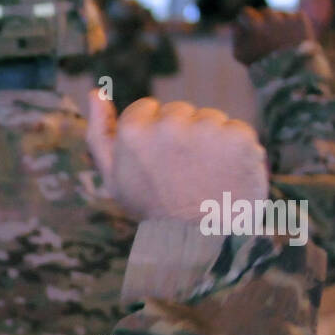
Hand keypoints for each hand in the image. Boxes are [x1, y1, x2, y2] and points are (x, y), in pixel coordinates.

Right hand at [87, 92, 267, 221]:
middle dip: (181, 136)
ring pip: (209, 121)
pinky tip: (227, 177)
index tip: (157, 163)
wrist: (198, 243)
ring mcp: (207, 130)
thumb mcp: (113, 177)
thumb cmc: (152, 209)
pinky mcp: (239, 138)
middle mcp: (169, 125)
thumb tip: (94, 91)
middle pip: (179, 112)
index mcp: (133, 132)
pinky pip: (238, 132)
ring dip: (210, 143)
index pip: (146, 109)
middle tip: (182, 174)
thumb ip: (99, 133)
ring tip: (205, 177)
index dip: (151, 136)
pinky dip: (236, 152)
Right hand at [233, 7, 311, 65]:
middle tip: (267, 35)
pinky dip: (293, 26)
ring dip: (278, 23)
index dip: (245, 20)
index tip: (248, 27)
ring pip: (279, 14)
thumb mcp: (240, 53)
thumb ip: (236, 35)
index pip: (245, 12)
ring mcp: (287, 17)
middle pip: (264, 11)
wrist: (291, 73)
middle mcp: (270, 18)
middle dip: (263, 21)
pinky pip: (294, 17)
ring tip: (281, 40)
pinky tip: (292, 39)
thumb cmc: (262, 65)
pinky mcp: (301, 18)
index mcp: (254, 26)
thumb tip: (236, 23)